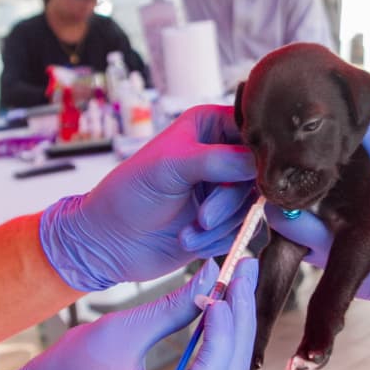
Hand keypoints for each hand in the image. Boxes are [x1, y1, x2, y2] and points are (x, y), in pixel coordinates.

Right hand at [0, 258, 257, 369]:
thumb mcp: (115, 332)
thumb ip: (169, 309)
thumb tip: (212, 274)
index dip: (223, 337)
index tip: (226, 293)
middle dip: (240, 324)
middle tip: (246, 273)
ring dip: (235, 332)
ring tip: (239, 285)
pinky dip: (220, 345)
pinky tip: (224, 310)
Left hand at [40, 104, 256, 290]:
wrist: (108, 242)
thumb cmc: (129, 194)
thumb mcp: (172, 166)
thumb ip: (219, 160)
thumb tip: (261, 164)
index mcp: (210, 127)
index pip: (253, 132)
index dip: (256, 156)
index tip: (249, 178)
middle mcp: (222, 156)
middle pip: (257, 176)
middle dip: (230, 202)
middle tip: (203, 217)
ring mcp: (224, 191)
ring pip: (251, 208)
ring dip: (220, 227)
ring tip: (188, 232)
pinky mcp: (223, 223)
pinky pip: (241, 232)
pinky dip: (217, 242)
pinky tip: (190, 241)